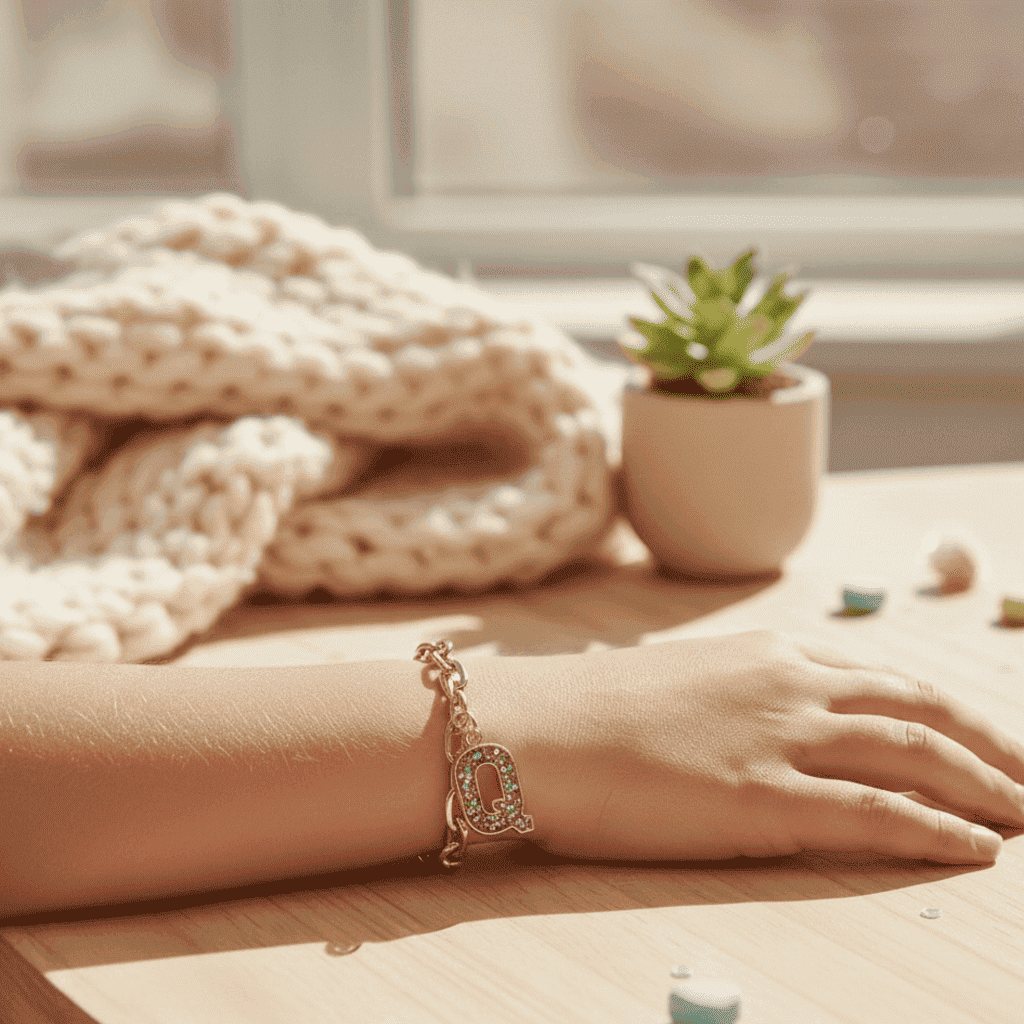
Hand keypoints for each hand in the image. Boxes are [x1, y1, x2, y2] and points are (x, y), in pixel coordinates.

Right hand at [498, 630, 1023, 864]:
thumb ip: (735, 696)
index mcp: (767, 652)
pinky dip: (938, 831)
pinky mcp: (764, 799)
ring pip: (916, 753)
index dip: (946, 707)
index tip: (981, 734)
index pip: (882, 676)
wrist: (533, 728)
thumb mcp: (678, 684)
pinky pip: (876, 814)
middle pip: (921, 705)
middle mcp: (788, 683)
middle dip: (990, 741)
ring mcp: (780, 737)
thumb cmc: (588, 712)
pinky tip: (979, 850)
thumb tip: (763, 722)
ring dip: (986, 785)